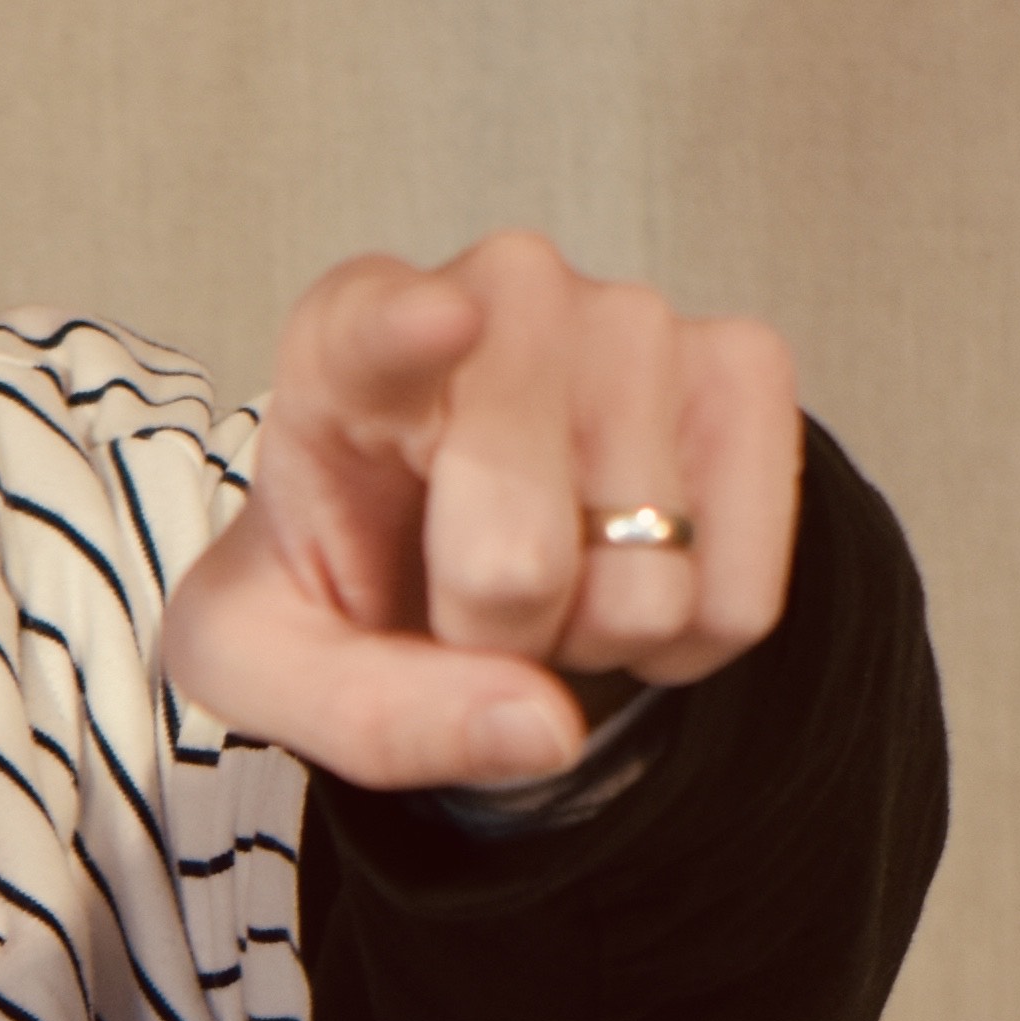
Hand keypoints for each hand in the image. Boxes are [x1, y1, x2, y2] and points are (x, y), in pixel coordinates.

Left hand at [157, 233, 802, 792]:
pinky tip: (625, 571)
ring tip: (548, 564)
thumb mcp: (273, 671)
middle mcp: (503, 294)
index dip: (412, 334)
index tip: (440, 321)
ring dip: (596, 631)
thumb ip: (371, 715)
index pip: (378, 333)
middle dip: (496, 632)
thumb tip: (541, 726)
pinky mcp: (745, 366)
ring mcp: (635, 319)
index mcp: (345, 348)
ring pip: (650, 580)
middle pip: (520, 557)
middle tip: (463, 592)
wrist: (443, 547)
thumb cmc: (345, 574)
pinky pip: (741, 593)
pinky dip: (684, 639)